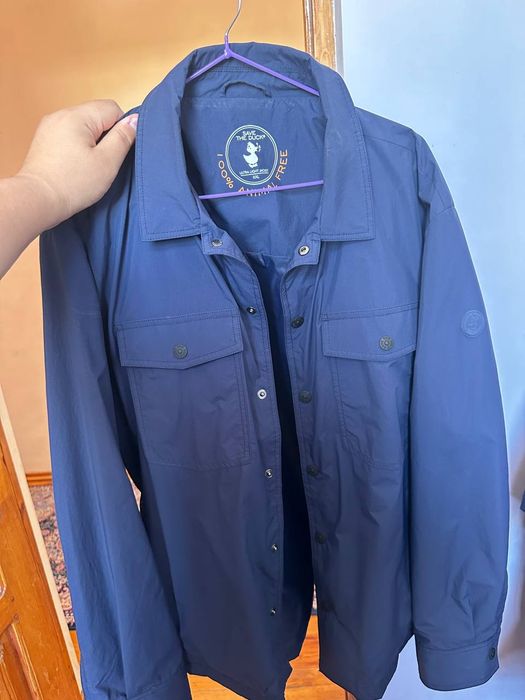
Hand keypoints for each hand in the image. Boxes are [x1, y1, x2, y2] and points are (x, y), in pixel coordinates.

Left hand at [15, 99, 137, 224]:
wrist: (37, 199)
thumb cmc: (73, 183)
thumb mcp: (107, 162)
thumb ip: (123, 138)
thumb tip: (134, 120)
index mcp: (77, 116)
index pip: (112, 108)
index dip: (121, 129)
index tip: (116, 152)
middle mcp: (61, 114)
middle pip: (96, 115)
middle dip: (105, 135)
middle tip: (103, 161)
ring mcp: (49, 125)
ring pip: (83, 125)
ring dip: (91, 141)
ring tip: (88, 165)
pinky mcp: (44, 139)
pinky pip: (69, 134)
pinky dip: (77, 146)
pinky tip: (75, 165)